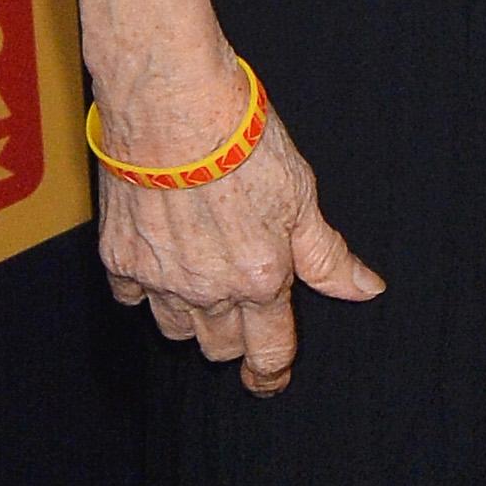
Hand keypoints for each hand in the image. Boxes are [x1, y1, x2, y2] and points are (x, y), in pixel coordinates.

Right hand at [92, 83, 381, 396]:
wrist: (174, 107)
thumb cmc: (243, 142)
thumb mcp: (302, 197)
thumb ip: (327, 255)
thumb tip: (366, 289)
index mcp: (259, 281)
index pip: (268, 352)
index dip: (272, 373)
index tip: (271, 379)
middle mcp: (208, 291)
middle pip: (220, 347)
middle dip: (235, 337)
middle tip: (242, 308)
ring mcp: (159, 278)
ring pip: (174, 328)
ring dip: (191, 317)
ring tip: (203, 281)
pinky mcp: (119, 258)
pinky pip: (131, 296)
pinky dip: (145, 287)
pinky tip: (162, 259)